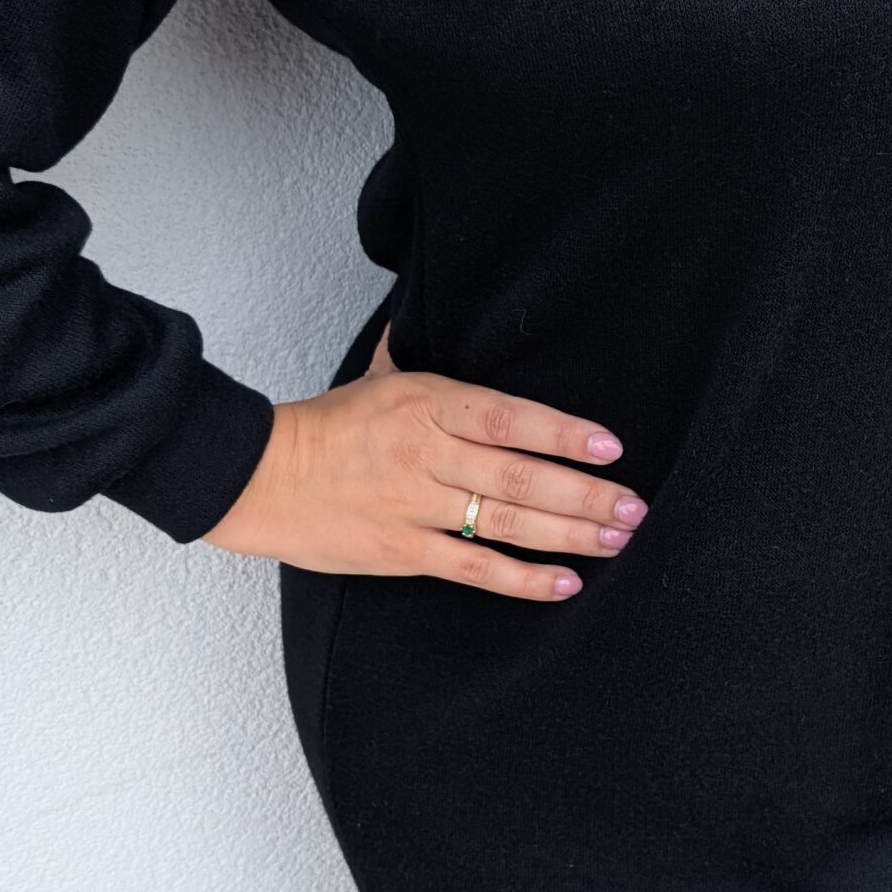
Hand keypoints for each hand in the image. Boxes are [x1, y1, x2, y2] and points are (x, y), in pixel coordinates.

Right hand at [201, 317, 647, 592]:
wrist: (257, 477)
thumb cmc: (325, 426)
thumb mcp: (379, 376)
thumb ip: (420, 351)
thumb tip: (431, 307)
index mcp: (427, 402)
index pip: (510, 416)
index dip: (565, 433)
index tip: (610, 446)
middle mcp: (427, 453)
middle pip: (521, 475)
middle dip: (586, 494)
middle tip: (634, 506)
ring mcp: (415, 505)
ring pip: (506, 522)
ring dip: (569, 535)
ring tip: (616, 539)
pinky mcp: (402, 551)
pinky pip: (473, 568)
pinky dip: (521, 580)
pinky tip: (565, 583)